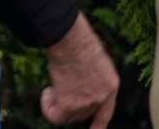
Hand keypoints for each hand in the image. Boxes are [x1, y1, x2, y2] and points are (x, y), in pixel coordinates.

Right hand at [41, 12, 118, 126]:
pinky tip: (46, 91)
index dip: (98, 125)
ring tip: (54, 82)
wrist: (71, 37)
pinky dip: (47, 106)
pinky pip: (53, 115)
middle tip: (60, 84)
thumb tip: (79, 85)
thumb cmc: (79, 40)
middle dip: (69, 102)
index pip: (106, 113)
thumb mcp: (95, 59)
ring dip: (56, 101)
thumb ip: (92, 76)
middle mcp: (101, 97)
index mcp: (111, 84)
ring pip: (66, 115)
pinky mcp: (68, 104)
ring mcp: (86, 102)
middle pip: (82, 113)